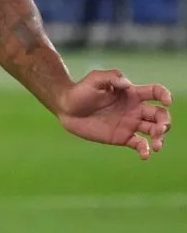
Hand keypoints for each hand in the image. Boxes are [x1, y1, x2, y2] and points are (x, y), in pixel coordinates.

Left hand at [57, 69, 172, 159]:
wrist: (66, 108)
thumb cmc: (80, 90)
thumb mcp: (94, 79)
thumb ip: (112, 77)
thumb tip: (128, 85)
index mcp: (131, 94)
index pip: (155, 92)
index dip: (164, 95)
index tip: (166, 101)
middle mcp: (134, 109)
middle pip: (159, 115)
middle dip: (165, 122)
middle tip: (159, 129)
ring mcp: (129, 124)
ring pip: (154, 131)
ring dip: (160, 138)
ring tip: (157, 145)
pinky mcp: (122, 137)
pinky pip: (140, 144)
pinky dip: (145, 150)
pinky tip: (144, 154)